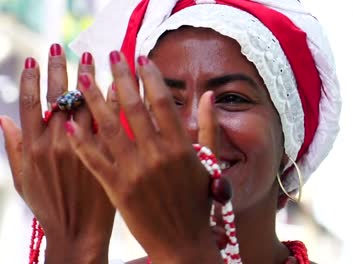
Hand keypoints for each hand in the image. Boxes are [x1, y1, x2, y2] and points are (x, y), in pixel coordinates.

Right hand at [1, 45, 114, 263]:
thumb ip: (13, 148)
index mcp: (34, 148)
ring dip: (89, 78)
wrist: (79, 233)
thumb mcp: (22, 180)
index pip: (32, 103)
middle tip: (63, 47)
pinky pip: (112, 123)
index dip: (33, 79)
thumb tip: (2, 118)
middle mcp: (58, 144)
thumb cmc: (49, 206)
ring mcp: (84, 150)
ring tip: (93, 57)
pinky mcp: (108, 157)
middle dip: (60, 69)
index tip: (36, 59)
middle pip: (59, 98)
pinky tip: (119, 84)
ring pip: (88, 105)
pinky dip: (114, 102)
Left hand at [66, 52, 221, 262]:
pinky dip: (82, 141)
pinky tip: (71, 123)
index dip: (150, 76)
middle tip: (111, 55)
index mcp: (181, 147)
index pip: (162, 102)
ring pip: (109, 127)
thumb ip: (209, 128)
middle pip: (133, 107)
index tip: (141, 57)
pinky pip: (95, 159)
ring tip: (83, 79)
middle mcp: (156, 155)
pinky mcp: (116, 188)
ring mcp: (134, 172)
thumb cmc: (198, 203)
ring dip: (94, 100)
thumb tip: (209, 96)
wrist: (183, 243)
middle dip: (120, 76)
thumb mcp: (210, 164)